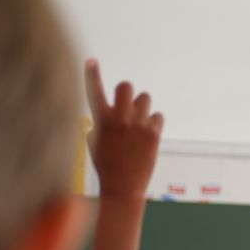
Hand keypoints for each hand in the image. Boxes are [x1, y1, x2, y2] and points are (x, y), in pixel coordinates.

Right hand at [84, 58, 163, 199]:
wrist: (122, 188)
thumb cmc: (106, 165)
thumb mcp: (94, 142)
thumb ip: (101, 122)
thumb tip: (112, 111)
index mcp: (101, 119)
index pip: (94, 90)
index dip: (91, 74)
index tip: (91, 61)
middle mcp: (120, 118)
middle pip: (126, 86)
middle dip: (126, 94)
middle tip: (126, 107)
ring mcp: (138, 124)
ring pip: (145, 98)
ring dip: (141, 107)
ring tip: (138, 124)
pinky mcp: (154, 133)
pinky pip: (158, 116)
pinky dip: (153, 123)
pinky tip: (147, 136)